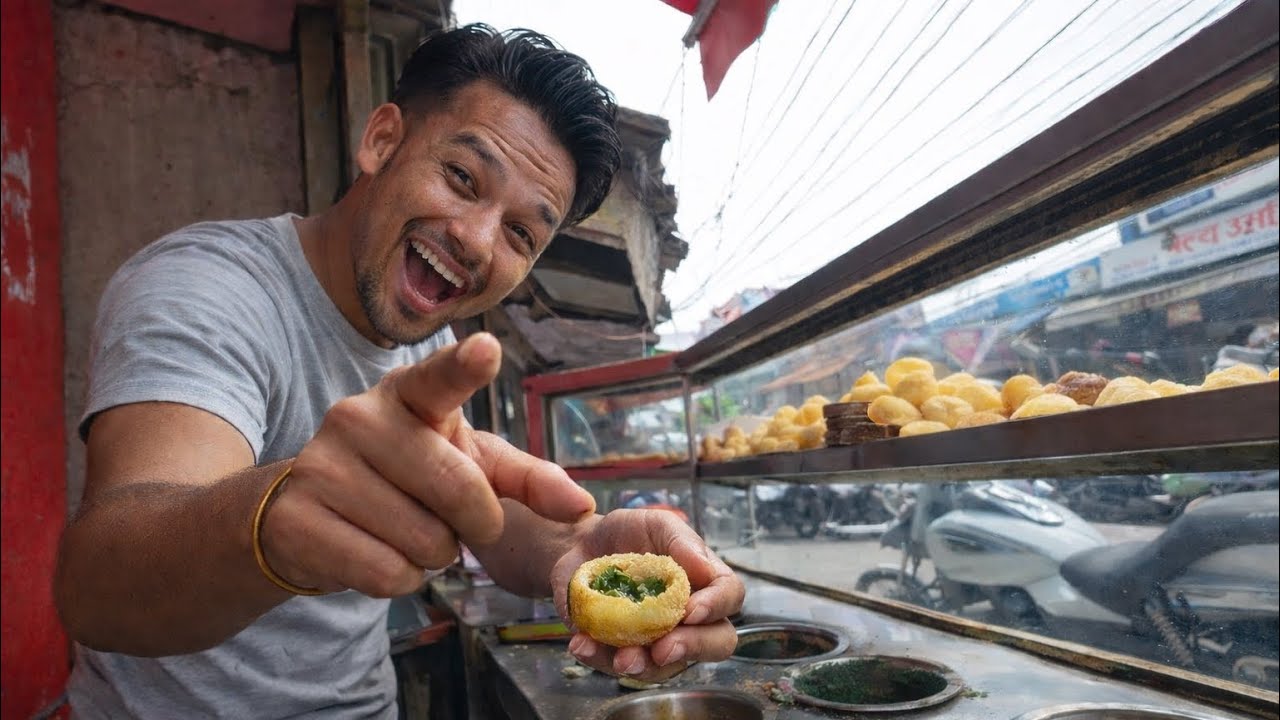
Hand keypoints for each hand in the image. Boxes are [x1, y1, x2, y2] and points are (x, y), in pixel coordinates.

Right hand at [259, 333, 595, 595]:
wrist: (308, 512)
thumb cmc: (407, 477)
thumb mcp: (469, 464)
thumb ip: (527, 479)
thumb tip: (581, 506)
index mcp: (408, 391)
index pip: (441, 377)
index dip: (465, 366)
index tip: (487, 349)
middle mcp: (358, 415)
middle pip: (458, 491)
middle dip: (473, 524)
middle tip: (451, 520)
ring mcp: (320, 465)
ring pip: (424, 542)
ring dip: (431, 556)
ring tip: (403, 530)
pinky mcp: (294, 518)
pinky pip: (386, 574)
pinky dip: (399, 580)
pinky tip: (374, 551)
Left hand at [552, 510, 744, 682]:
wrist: (581, 547)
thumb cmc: (627, 533)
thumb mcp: (654, 523)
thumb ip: (680, 540)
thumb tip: (704, 567)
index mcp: (704, 580)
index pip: (730, 596)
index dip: (716, 607)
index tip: (690, 611)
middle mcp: (690, 617)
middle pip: (717, 642)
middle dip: (691, 648)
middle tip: (663, 648)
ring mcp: (659, 639)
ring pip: (667, 668)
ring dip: (643, 666)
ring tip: (620, 658)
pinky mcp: (624, 651)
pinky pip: (619, 667)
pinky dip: (600, 658)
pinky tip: (582, 644)